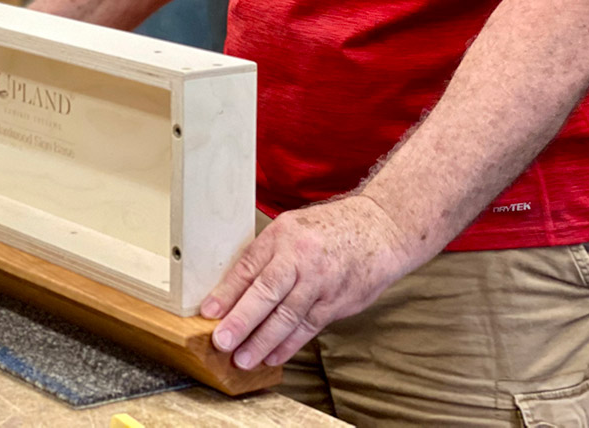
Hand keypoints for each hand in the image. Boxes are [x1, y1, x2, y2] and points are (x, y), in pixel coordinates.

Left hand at [202, 195, 418, 369]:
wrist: (380, 229)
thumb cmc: (328, 229)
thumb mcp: (291, 228)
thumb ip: (265, 256)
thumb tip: (233, 288)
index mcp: (283, 236)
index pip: (249, 266)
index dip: (227, 292)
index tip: (208, 312)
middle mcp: (301, 259)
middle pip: (267, 292)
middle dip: (242, 320)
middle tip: (222, 341)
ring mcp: (322, 282)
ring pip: (288, 316)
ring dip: (263, 341)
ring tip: (243, 359)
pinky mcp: (338, 302)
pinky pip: (309, 326)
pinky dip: (289, 344)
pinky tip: (272, 356)